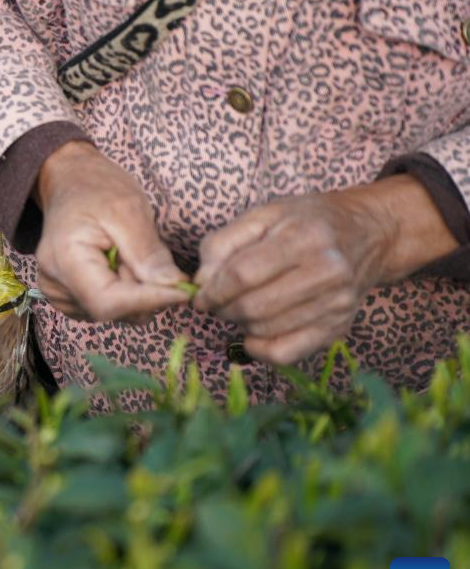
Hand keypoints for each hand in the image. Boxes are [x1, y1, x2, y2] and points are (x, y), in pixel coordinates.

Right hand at [34, 141, 188, 321]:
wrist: (71, 182)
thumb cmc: (97, 188)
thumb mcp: (128, 209)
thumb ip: (148, 252)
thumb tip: (173, 286)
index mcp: (63, 259)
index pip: (108, 302)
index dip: (148, 301)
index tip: (184, 291)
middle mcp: (54, 284)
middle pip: (112, 310)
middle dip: (144, 292)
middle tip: (153, 257)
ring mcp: (59, 295)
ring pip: (115, 313)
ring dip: (136, 291)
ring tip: (130, 254)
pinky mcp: (69, 299)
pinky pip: (109, 308)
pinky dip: (125, 291)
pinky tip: (121, 265)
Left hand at [194, 175, 458, 364]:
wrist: (368, 233)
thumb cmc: (306, 221)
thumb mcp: (263, 215)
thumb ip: (223, 243)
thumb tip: (201, 282)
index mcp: (305, 237)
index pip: (244, 274)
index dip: (213, 290)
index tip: (201, 295)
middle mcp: (327, 272)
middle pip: (254, 306)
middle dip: (223, 309)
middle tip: (216, 302)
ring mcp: (337, 303)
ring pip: (266, 330)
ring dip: (239, 324)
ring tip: (238, 307)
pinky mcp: (339, 327)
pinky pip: (287, 353)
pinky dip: (260, 349)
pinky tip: (254, 333)